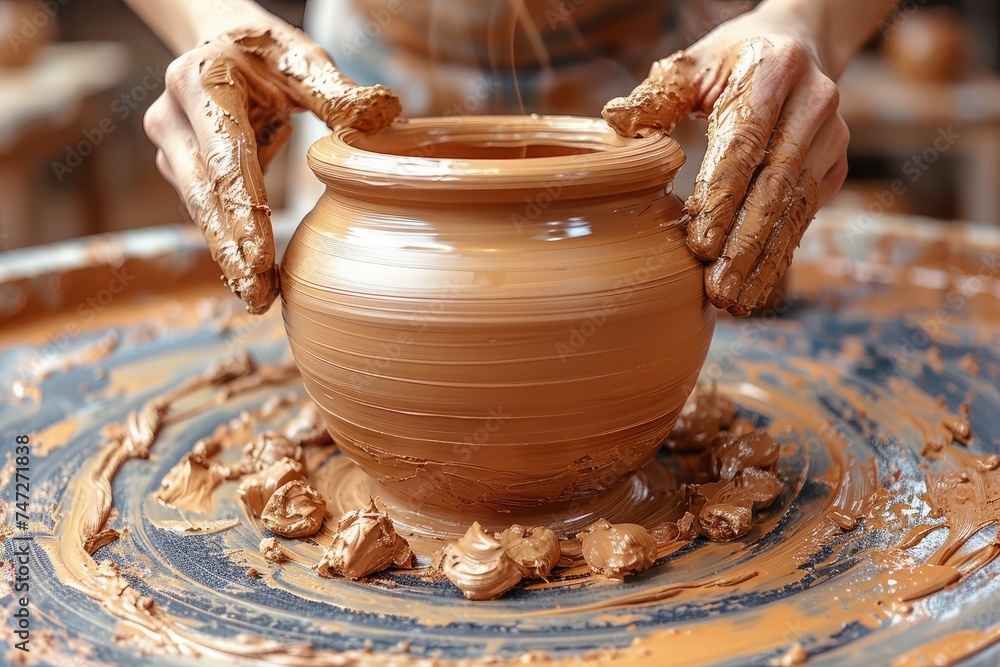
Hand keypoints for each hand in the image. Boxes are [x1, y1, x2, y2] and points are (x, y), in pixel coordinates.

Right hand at [144, 20, 400, 312]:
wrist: (219, 45)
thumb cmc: (270, 56)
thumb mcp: (304, 61)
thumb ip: (338, 92)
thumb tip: (386, 113)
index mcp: (202, 81)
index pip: (228, 158)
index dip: (246, 212)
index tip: (261, 261)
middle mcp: (173, 116)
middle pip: (205, 196)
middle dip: (232, 251)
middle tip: (257, 299)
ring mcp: (169, 145)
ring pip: (201, 210)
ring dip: (229, 256)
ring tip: (257, 298)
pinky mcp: (177, 167)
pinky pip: (205, 210)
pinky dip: (228, 242)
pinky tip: (250, 276)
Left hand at [603, 12, 848, 315]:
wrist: (798, 47)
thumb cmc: (727, 63)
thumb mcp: (691, 65)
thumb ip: (656, 94)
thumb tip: (614, 121)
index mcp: (774, 68)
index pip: (746, 142)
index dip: (722, 196)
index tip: (699, 244)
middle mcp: (814, 102)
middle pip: (776, 184)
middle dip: (745, 243)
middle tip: (717, 289)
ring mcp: (831, 137)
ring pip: (795, 208)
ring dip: (764, 260)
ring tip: (735, 302)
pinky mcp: (834, 167)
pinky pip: (804, 217)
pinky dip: (779, 256)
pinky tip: (756, 289)